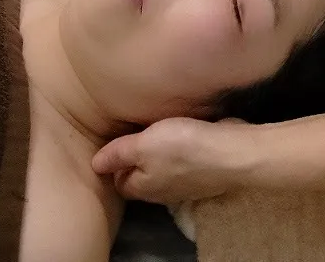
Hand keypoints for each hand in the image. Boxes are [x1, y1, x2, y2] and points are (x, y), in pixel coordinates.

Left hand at [92, 117, 254, 203]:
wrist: (230, 153)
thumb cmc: (182, 146)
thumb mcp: (144, 145)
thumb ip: (119, 154)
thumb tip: (94, 165)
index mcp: (143, 187)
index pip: (119, 182)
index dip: (115, 164)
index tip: (118, 141)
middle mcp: (162, 193)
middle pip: (141, 178)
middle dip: (136, 160)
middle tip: (137, 133)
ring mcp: (185, 186)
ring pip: (163, 172)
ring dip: (159, 156)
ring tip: (159, 131)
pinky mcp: (203, 176)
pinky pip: (183, 165)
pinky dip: (179, 154)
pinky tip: (184, 137)